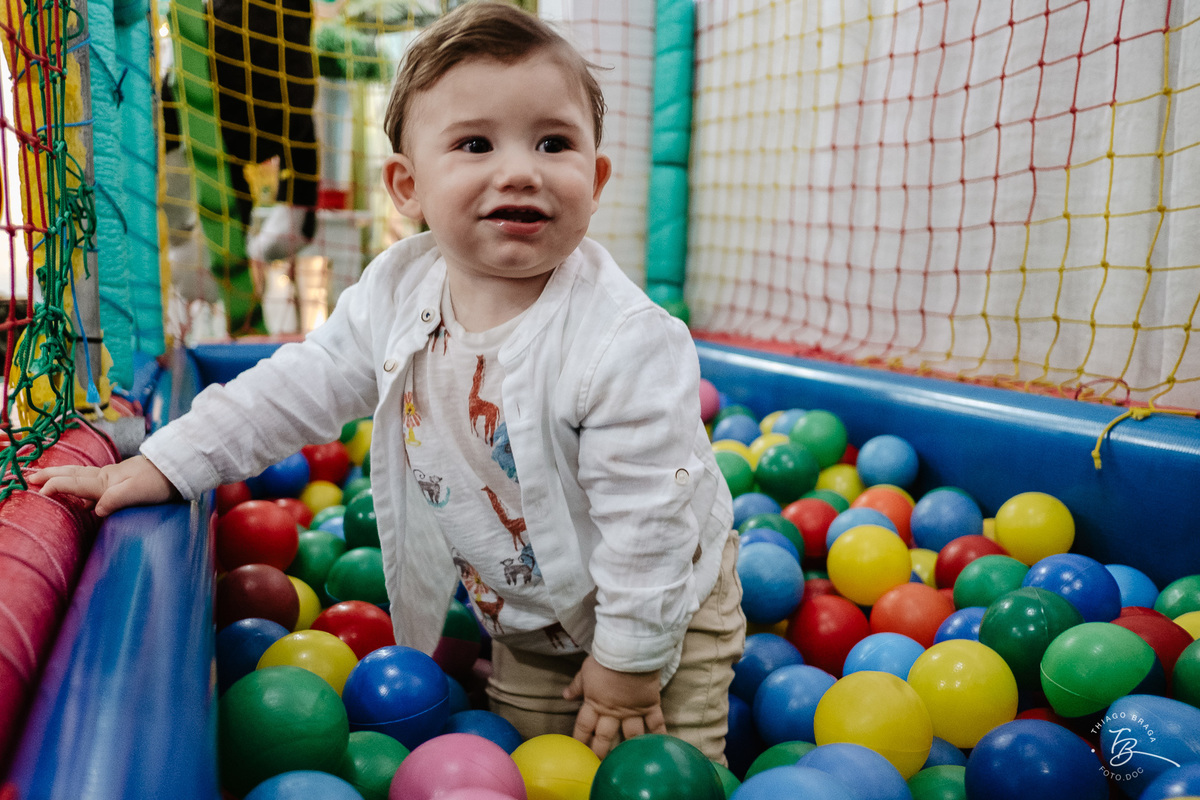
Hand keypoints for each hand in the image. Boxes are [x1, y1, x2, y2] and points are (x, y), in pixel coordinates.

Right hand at [27, 455, 178, 516]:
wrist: (176, 470)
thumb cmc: (158, 482)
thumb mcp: (136, 492)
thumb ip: (114, 500)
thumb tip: (94, 511)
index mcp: (105, 481)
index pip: (73, 483)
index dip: (55, 486)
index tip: (38, 492)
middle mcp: (105, 478)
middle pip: (72, 475)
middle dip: (51, 476)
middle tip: (30, 477)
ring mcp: (112, 478)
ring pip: (80, 477)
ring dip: (62, 478)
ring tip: (47, 480)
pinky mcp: (121, 482)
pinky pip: (92, 483)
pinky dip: (80, 485)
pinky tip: (82, 497)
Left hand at [564, 654, 665, 757]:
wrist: (630, 650)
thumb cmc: (605, 658)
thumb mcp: (586, 671)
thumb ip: (577, 686)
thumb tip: (565, 696)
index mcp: (595, 703)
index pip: (584, 726)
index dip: (580, 740)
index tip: (577, 754)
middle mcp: (613, 711)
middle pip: (605, 736)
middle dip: (601, 752)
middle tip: (599, 766)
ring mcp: (633, 710)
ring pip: (629, 735)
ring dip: (628, 749)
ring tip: (628, 763)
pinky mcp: (650, 705)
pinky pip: (656, 723)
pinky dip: (659, 734)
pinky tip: (661, 747)